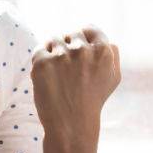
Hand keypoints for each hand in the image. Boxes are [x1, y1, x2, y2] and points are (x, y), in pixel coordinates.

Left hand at [30, 26, 120, 145]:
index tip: (77, 49)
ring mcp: (62, 55)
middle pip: (69, 32)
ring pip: (53, 38)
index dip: (82, 37)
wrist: (71, 124)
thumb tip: (110, 41)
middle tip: (65, 65)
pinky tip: (46, 75)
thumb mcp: (112, 79)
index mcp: (103, 50)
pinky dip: (40, 60)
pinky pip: (39, 49)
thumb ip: (113, 56)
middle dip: (66, 45)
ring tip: (56, 71)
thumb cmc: (92, 101)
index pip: (89, 28)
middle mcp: (83, 50)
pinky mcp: (43, 62)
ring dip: (53, 50)